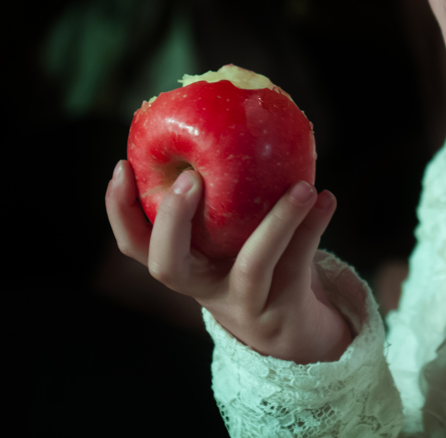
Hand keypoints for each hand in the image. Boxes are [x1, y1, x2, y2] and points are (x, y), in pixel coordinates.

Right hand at [105, 161, 351, 363]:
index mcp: (183, 263)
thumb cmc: (258, 261)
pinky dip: (312, 228)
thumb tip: (231, 114)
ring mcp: (242, 302)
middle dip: (173, 221)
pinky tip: (326, 199)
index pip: (134, 242)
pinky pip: (297, 265)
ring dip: (278, 222)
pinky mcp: (282, 310)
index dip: (119, 209)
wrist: (296, 331)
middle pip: (166, 265)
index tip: (121, 164)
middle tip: (191, 178)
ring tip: (303, 186)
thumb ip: (222, 192)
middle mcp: (203, 287)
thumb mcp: (231, 232)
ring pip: (253, 264)